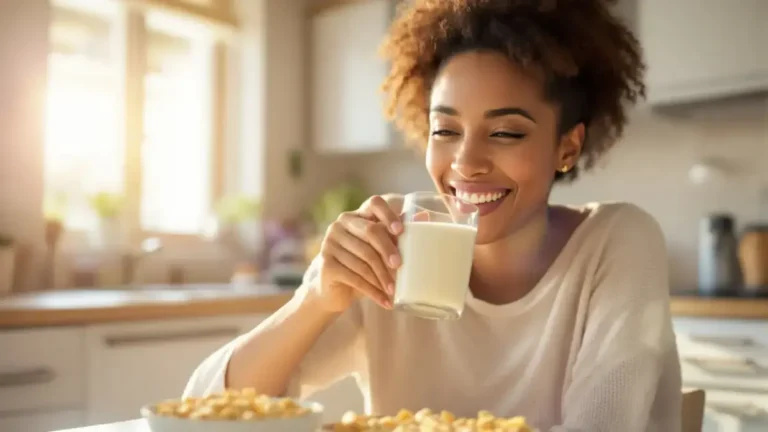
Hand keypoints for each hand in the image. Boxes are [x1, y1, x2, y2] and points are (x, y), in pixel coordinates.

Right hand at [313, 195, 403, 312]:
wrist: (332, 290)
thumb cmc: (362, 265)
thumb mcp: (378, 250)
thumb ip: (395, 234)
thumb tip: (425, 217)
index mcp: (357, 216)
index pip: (374, 203)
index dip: (389, 215)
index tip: (400, 231)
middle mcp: (341, 225)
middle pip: (371, 231)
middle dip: (388, 250)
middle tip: (400, 266)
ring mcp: (330, 243)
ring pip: (363, 259)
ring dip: (382, 278)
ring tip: (394, 291)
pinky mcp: (326, 263)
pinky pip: (354, 277)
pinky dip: (372, 291)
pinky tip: (384, 301)